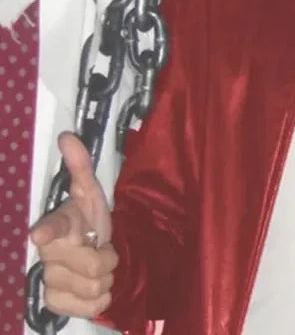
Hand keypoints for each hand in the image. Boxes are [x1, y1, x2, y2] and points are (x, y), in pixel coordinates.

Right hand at [29, 132, 116, 319]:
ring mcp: (49, 281)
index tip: (39, 233)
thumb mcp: (90, 192)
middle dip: (108, 258)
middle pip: (94, 265)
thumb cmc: (87, 219)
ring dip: (106, 278)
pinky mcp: (55, 304)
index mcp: (57, 225)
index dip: (48, 231)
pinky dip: (100, 299)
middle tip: (101, 248)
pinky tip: (91, 287)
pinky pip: (92, 306)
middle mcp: (49, 255)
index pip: (52, 227)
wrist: (89, 250)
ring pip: (95, 287)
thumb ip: (80, 166)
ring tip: (96, 266)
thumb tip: (67, 136)